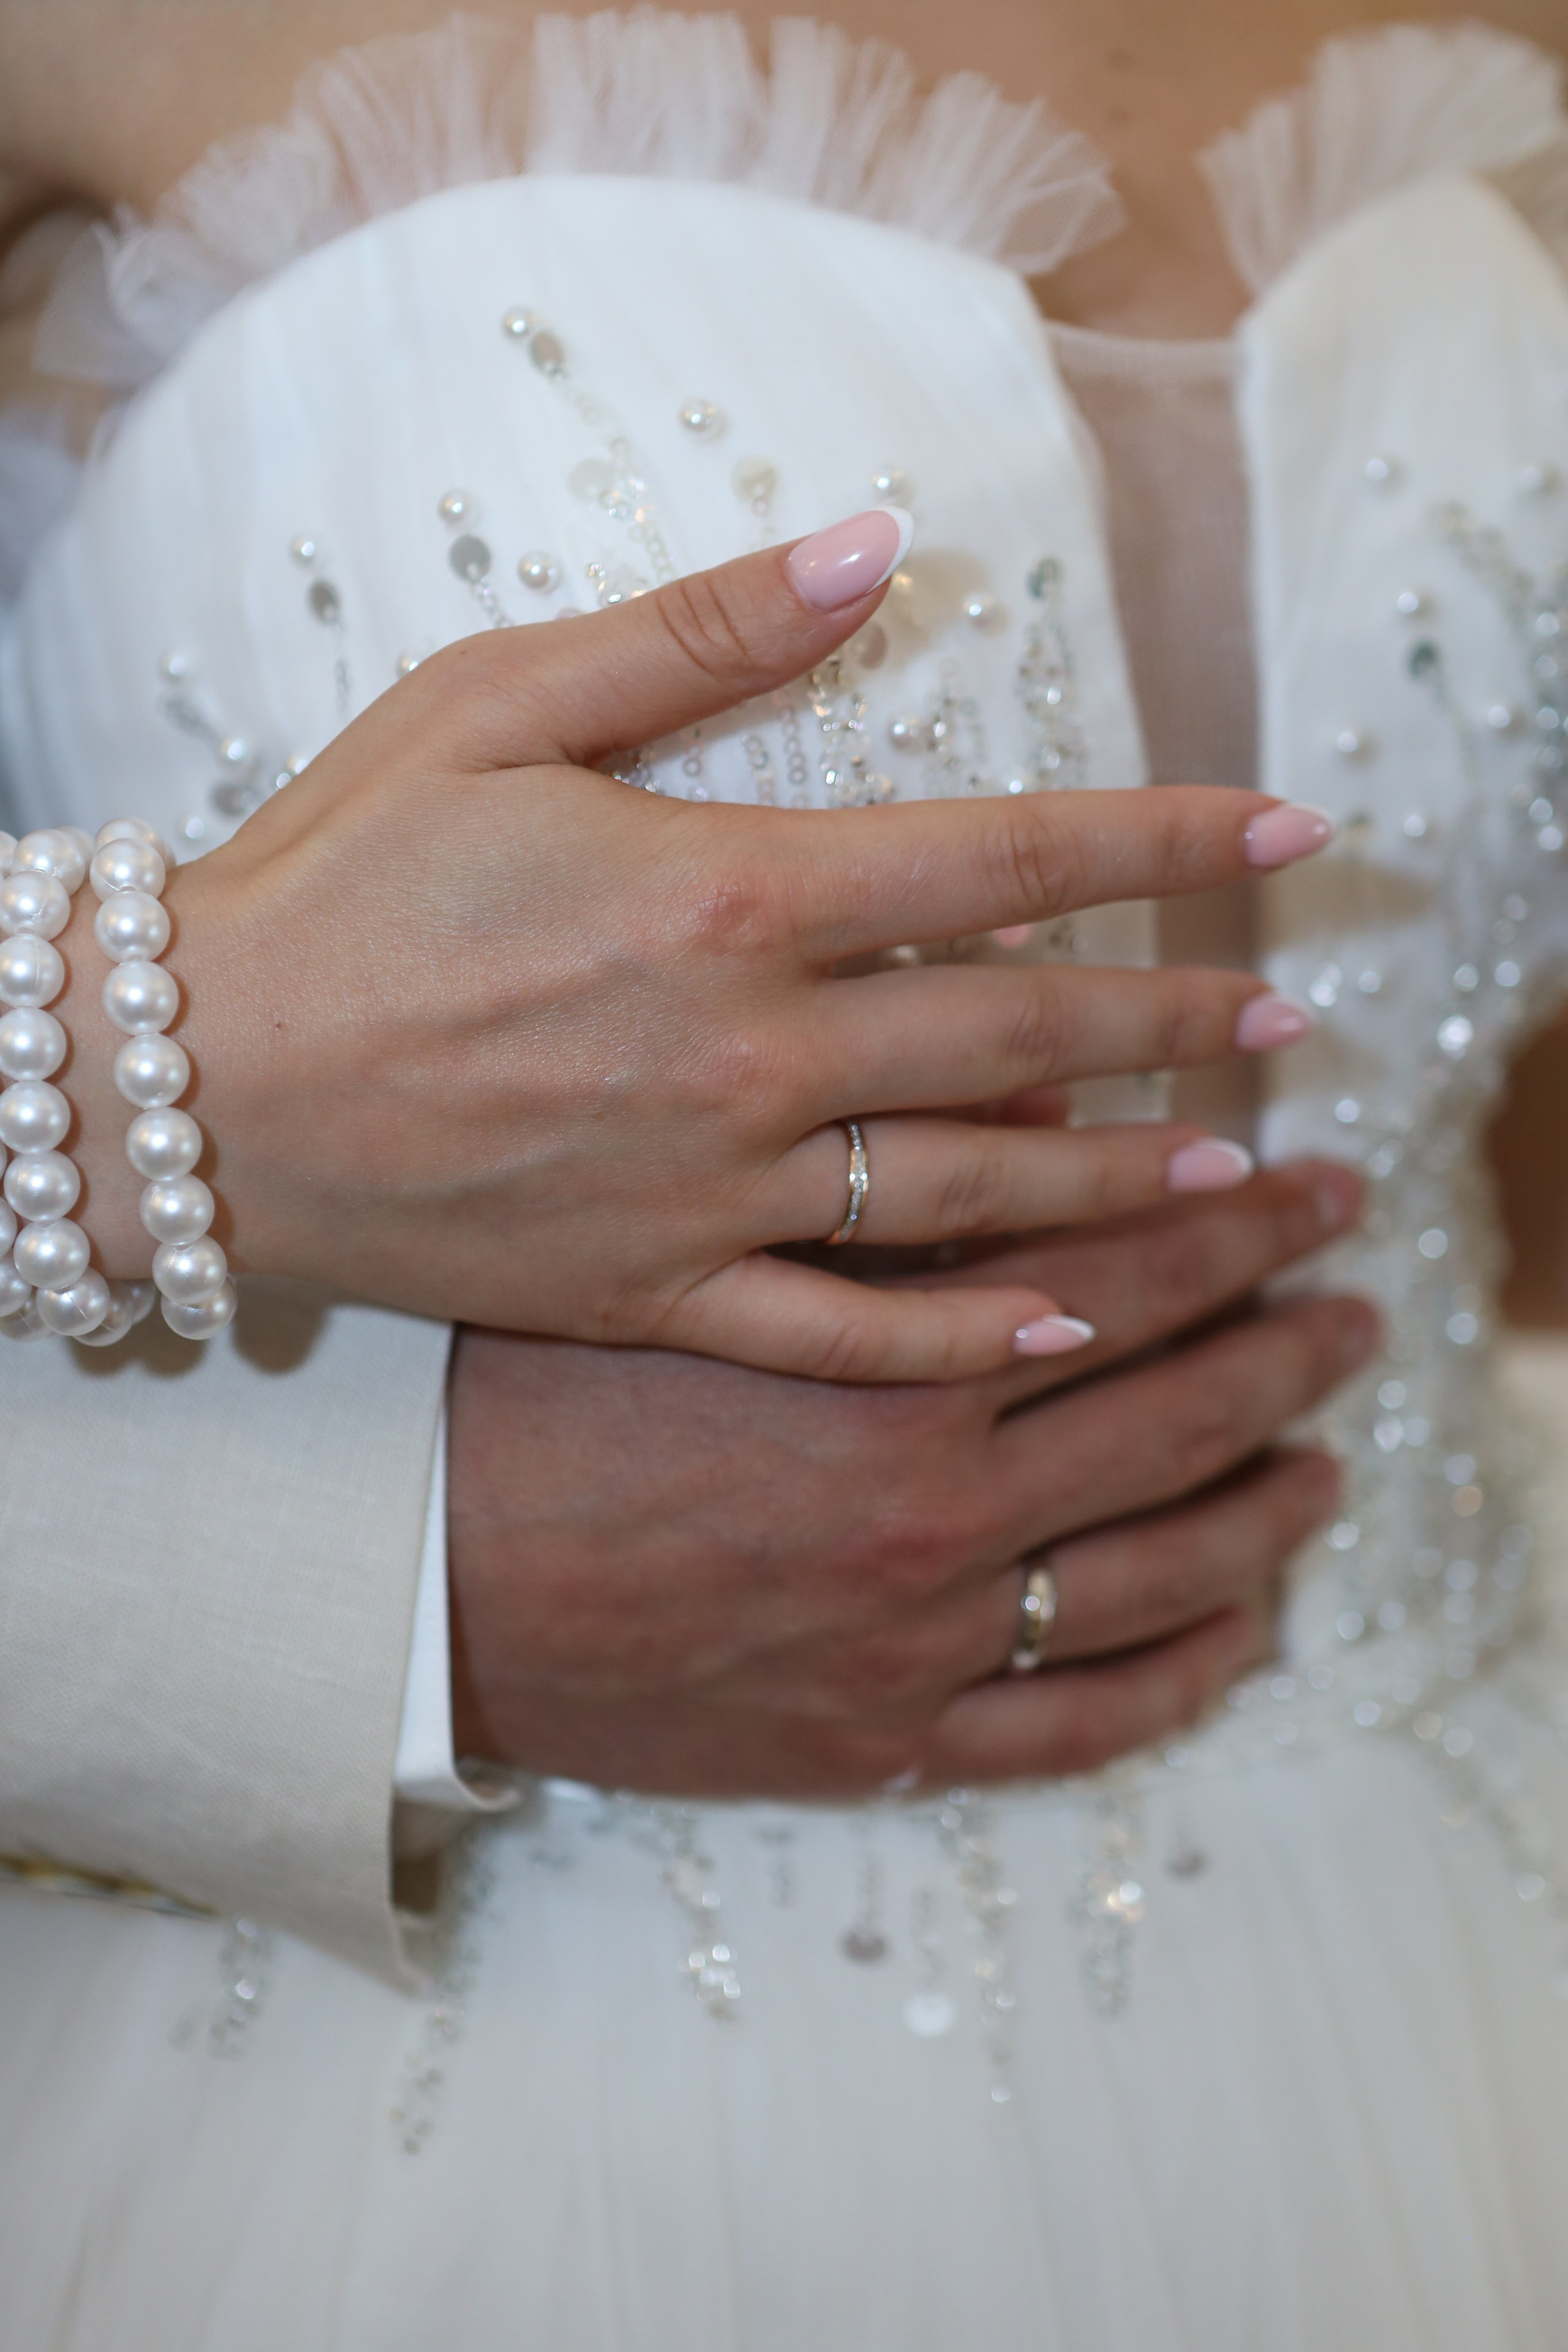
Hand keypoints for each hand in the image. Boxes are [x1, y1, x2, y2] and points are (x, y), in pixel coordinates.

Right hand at [57, 513, 1324, 1379]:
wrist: (199, 1083)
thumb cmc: (339, 876)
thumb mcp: (497, 703)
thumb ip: (701, 632)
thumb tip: (873, 544)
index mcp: (726, 891)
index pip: (1008, 855)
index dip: (1166, 841)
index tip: (1288, 837)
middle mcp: (749, 1052)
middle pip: (1021, 1031)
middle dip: (1174, 1022)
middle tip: (1285, 1028)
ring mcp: (710, 1189)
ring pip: (968, 1191)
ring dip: (1116, 1181)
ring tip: (1226, 1181)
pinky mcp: (655, 1291)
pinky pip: (841, 1332)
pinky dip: (956, 1335)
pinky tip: (1055, 1330)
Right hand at [448, 1159, 1372, 1793]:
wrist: (416, 1579)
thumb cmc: (531, 1390)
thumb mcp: (692, 1251)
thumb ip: (873, 1185)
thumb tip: (1041, 1103)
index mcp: (896, 1373)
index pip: (1132, 1276)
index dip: (1243, 1221)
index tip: (1311, 1180)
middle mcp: (936, 1513)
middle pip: (1177, 1413)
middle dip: (1288, 1342)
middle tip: (1357, 1296)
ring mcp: (921, 1640)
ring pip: (1161, 1569)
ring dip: (1267, 1501)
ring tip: (1329, 1456)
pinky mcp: (881, 1739)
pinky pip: (1081, 1724)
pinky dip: (1180, 1675)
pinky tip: (1246, 1628)